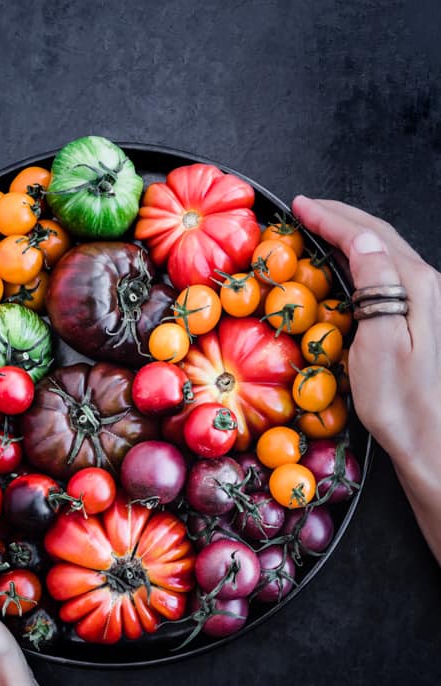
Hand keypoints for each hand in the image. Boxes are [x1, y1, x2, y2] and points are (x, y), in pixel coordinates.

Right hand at [291, 196, 440, 470]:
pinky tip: (344, 263)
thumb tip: (362, 239)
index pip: (366, 237)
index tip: (300, 207)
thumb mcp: (380, 341)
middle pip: (378, 236)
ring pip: (382, 250)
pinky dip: (358, 257)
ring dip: (348, 233)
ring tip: (319, 226)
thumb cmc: (399, 400)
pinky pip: (384, 271)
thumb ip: (376, 283)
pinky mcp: (417, 316)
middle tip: (305, 208)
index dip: (331, 217)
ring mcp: (424, 299)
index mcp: (415, 285)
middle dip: (339, 216)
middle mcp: (425, 284)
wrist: (428, 435)